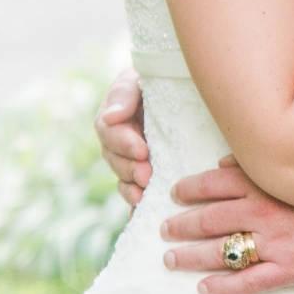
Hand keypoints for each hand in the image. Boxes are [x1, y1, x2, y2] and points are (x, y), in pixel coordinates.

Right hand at [98, 68, 149, 205]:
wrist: (183, 91)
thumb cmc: (161, 80)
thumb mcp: (139, 79)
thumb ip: (124, 95)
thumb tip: (110, 118)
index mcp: (115, 115)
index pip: (109, 131)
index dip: (123, 143)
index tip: (142, 150)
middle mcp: (119, 140)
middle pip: (114, 159)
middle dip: (128, 168)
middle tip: (146, 175)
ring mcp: (132, 159)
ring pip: (123, 178)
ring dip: (130, 188)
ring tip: (143, 195)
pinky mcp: (147, 175)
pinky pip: (135, 193)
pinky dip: (135, 205)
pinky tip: (141, 214)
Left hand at [160, 160, 293, 293]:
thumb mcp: (292, 166)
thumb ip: (254, 165)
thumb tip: (221, 164)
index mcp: (260, 184)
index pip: (212, 184)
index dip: (188, 189)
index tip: (174, 194)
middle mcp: (260, 212)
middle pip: (208, 219)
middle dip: (181, 225)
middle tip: (164, 229)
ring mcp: (272, 243)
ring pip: (221, 251)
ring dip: (191, 256)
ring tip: (171, 259)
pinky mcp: (288, 269)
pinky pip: (249, 282)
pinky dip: (224, 287)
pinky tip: (204, 289)